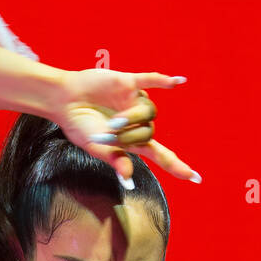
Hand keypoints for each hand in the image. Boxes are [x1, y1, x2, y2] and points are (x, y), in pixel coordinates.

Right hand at [52, 68, 199, 185]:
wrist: (64, 101)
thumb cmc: (79, 126)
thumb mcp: (97, 148)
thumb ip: (116, 160)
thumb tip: (129, 181)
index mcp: (132, 141)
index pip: (161, 155)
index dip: (178, 167)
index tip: (196, 179)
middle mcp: (138, 121)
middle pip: (150, 132)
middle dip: (130, 135)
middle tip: (109, 133)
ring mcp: (134, 101)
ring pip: (149, 110)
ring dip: (133, 118)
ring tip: (113, 122)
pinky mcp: (127, 83)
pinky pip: (150, 80)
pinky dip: (163, 80)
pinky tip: (179, 81)